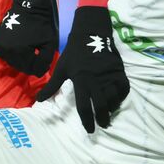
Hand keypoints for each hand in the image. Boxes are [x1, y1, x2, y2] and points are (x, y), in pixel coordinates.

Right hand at [0, 0, 58, 75]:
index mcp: (19, 51)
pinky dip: (12, 54)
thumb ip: (45, 60)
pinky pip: (4, 53)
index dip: (38, 69)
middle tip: (37, 60)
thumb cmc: (41, 24)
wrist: (29, 5)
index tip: (44, 66)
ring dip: (20, 60)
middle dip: (30, 65)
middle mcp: (6, 50)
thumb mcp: (49, 43)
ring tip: (29, 54)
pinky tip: (20, 49)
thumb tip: (40, 72)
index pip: (29, 69)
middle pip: (19, 66)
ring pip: (11, 61)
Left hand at [36, 6, 129, 132]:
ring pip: (114, 99)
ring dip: (111, 109)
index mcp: (82, 81)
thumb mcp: (61, 69)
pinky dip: (121, 97)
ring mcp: (110, 76)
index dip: (87, 121)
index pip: (85, 106)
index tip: (90, 130)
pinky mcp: (119, 72)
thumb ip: (52, 86)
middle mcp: (97, 81)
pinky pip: (123, 89)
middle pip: (102, 106)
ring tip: (108, 114)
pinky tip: (116, 101)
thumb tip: (39, 100)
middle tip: (102, 125)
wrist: (92, 34)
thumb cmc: (74, 53)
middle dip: (102, 118)